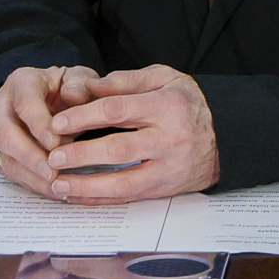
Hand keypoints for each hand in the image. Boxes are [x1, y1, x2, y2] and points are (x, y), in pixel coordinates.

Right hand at [0, 65, 98, 196]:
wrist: (46, 96)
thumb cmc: (63, 88)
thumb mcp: (77, 77)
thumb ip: (80, 82)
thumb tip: (75, 96)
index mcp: (21, 83)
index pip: (25, 104)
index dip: (39, 125)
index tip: (55, 142)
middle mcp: (1, 107)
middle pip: (5, 134)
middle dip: (30, 157)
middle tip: (52, 172)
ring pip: (4, 157)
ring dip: (30, 175)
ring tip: (56, 187)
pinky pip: (11, 173)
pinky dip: (32, 184)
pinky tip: (54, 191)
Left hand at [42, 64, 218, 202]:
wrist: (225, 137)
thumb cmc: (187, 104)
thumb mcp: (164, 79)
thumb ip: (125, 81)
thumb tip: (87, 86)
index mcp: (167, 106)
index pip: (118, 111)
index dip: (84, 117)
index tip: (57, 122)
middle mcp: (170, 139)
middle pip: (119, 149)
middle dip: (82, 155)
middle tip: (53, 157)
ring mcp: (169, 168)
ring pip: (124, 182)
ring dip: (88, 186)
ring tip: (59, 184)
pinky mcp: (165, 189)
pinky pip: (129, 197)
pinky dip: (101, 199)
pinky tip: (78, 196)